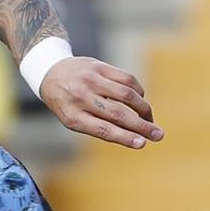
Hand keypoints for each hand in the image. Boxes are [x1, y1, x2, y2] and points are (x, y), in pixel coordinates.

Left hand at [40, 57, 163, 149]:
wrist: (51, 71)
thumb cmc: (66, 102)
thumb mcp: (73, 119)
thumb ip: (98, 126)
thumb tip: (132, 135)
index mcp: (72, 116)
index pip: (102, 129)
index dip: (124, 137)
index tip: (142, 144)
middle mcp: (81, 97)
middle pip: (117, 114)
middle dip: (141, 126)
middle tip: (158, 135)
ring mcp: (91, 80)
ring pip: (126, 94)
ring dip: (143, 108)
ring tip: (150, 120)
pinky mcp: (99, 66)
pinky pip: (126, 79)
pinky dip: (138, 91)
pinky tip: (140, 100)